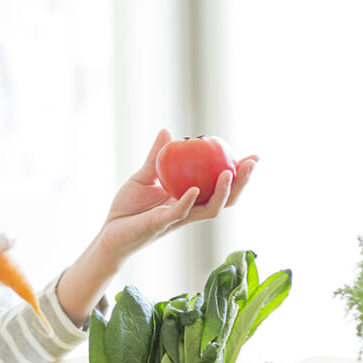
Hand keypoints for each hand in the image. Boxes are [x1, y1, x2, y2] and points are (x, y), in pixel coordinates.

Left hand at [98, 128, 257, 262]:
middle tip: (252, 164)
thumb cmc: (128, 208)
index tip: (252, 157)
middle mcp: (189, 211)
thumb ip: (157, 157)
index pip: (219, 187)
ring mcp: (177, 219)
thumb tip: (168, 131)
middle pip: (224, 200)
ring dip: (221, 193)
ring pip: (208, 210)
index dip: (238, 175)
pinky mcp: (160, 225)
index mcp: (188, 199)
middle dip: (241, 183)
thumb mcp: (144, 177)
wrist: (109, 231)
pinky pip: (178, 214)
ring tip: (229, 174)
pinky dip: (187, 202)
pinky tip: (194, 190)